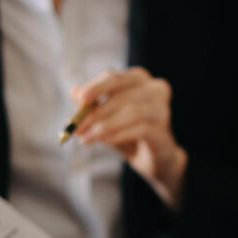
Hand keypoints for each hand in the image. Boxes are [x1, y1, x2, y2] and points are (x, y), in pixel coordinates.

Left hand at [72, 67, 187, 209]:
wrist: (152, 159)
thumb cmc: (129, 133)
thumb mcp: (105, 117)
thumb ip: (92, 105)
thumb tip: (74, 92)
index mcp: (139, 79)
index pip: (114, 78)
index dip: (95, 88)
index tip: (79, 100)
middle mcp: (155, 89)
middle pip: (122, 95)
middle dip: (96, 112)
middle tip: (77, 127)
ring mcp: (162, 110)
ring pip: (131, 112)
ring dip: (105, 126)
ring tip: (88, 138)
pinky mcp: (163, 131)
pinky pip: (141, 129)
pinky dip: (120, 134)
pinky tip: (107, 141)